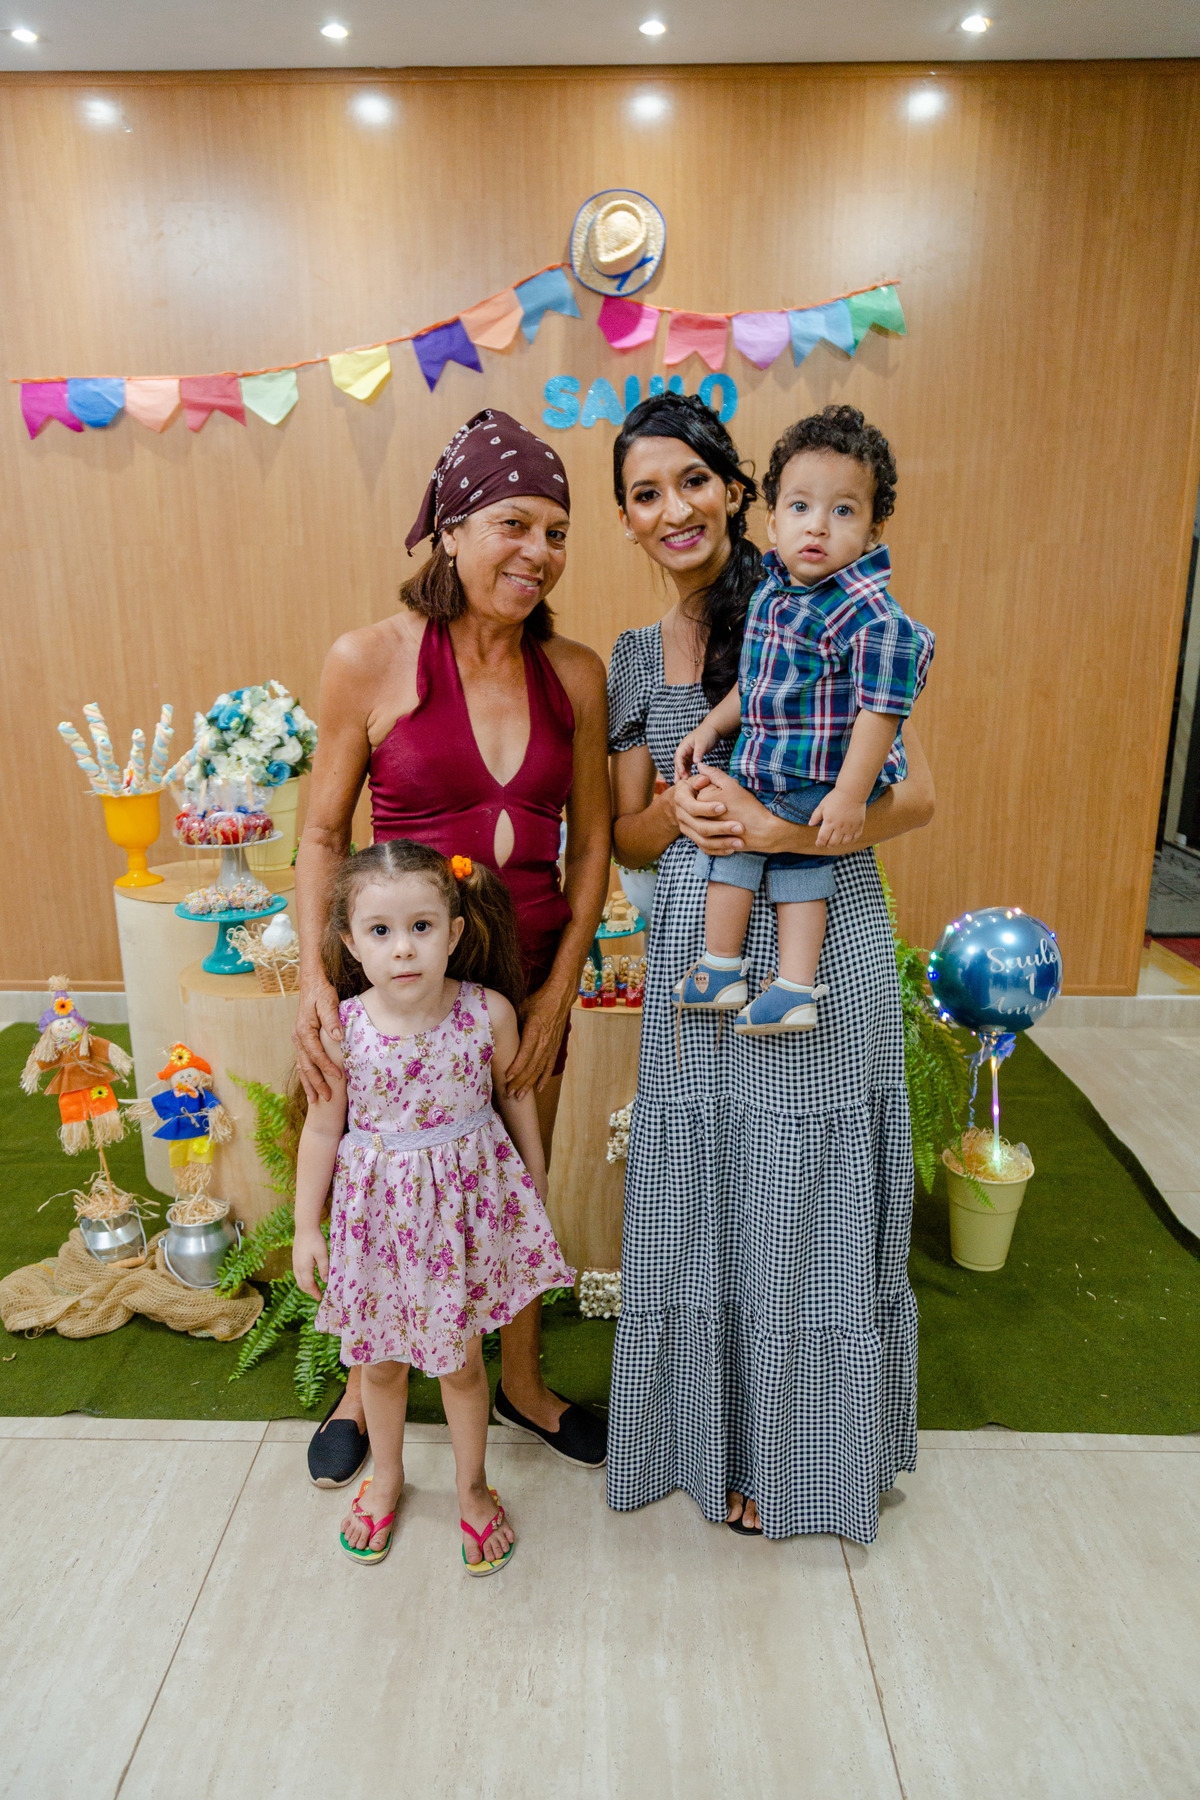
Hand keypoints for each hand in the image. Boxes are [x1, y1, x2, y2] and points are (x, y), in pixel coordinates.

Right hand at [292, 971, 342, 1103]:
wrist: (311, 984)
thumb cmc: (321, 993)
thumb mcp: (328, 1003)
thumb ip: (332, 1020)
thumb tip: (337, 1038)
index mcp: (304, 1031)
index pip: (316, 1054)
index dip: (327, 1067)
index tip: (338, 1078)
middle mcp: (298, 1038)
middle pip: (306, 1066)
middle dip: (316, 1083)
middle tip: (327, 1098)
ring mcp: (297, 1040)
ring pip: (301, 1066)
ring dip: (308, 1084)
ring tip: (314, 1100)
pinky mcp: (301, 1040)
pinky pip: (302, 1062)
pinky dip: (306, 1075)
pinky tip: (310, 1085)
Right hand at [293, 1226, 328, 1299]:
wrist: (305, 1228)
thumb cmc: (315, 1240)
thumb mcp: (322, 1255)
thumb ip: (324, 1268)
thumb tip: (325, 1281)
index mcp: (304, 1268)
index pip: (309, 1285)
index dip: (314, 1292)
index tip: (319, 1298)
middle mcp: (298, 1267)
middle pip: (302, 1285)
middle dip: (310, 1291)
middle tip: (318, 1295)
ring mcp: (295, 1263)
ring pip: (299, 1280)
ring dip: (306, 1286)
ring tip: (314, 1289)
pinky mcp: (295, 1259)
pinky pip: (298, 1274)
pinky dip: (303, 1280)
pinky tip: (309, 1278)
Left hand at [506, 980, 571, 1098]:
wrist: (559, 997)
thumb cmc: (537, 1001)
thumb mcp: (521, 1008)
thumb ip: (512, 1024)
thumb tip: (496, 1033)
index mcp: (534, 1031)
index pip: (525, 1054)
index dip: (516, 1067)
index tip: (507, 1078)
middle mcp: (544, 1041)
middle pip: (531, 1066)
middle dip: (519, 1082)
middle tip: (509, 1093)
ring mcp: (551, 1046)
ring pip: (539, 1070)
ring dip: (529, 1084)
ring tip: (520, 1096)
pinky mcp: (555, 1048)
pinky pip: (549, 1066)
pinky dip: (544, 1078)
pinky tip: (538, 1089)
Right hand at [670, 769, 755, 854]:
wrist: (686, 802)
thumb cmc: (700, 786)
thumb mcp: (703, 778)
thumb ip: (708, 775)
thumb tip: (704, 768)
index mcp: (682, 799)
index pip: (693, 807)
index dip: (707, 808)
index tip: (724, 807)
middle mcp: (682, 816)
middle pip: (700, 827)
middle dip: (721, 828)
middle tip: (740, 827)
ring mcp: (688, 830)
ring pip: (703, 841)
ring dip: (723, 842)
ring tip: (740, 842)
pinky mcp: (695, 839)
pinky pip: (705, 849)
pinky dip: (719, 850)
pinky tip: (732, 848)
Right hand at [673, 720, 719, 785]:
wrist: (713, 729)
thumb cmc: (707, 734)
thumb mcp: (702, 743)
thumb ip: (698, 753)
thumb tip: (695, 762)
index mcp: (684, 746)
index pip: (678, 757)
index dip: (679, 766)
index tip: (682, 773)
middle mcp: (684, 750)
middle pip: (678, 763)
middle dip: (678, 772)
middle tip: (678, 783)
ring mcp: (688, 754)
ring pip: (683, 765)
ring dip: (682, 774)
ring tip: (682, 784)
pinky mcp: (693, 757)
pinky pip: (688, 766)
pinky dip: (688, 772)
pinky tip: (689, 779)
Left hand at [810, 788, 866, 847]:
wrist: (852, 792)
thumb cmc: (835, 797)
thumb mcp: (822, 805)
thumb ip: (816, 816)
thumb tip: (810, 824)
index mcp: (829, 823)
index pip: (823, 838)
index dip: (819, 843)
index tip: (818, 844)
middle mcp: (839, 827)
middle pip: (833, 843)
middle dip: (828, 845)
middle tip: (826, 843)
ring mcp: (850, 828)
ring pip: (844, 842)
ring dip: (838, 844)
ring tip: (835, 841)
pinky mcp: (859, 826)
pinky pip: (855, 838)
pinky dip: (850, 841)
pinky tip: (847, 838)